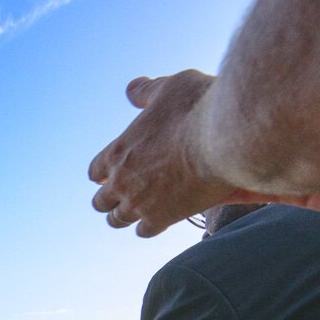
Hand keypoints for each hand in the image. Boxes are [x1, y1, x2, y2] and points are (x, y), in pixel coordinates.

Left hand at [88, 70, 243, 237]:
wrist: (225, 137)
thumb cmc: (198, 107)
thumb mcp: (169, 87)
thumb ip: (147, 92)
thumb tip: (132, 89)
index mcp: (117, 152)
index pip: (95, 171)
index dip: (102, 174)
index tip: (109, 175)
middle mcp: (122, 181)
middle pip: (100, 201)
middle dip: (109, 199)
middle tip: (120, 197)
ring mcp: (139, 202)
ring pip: (117, 220)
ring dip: (124, 216)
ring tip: (134, 213)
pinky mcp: (162, 218)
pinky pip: (144, 231)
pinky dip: (148, 226)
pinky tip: (159, 220)